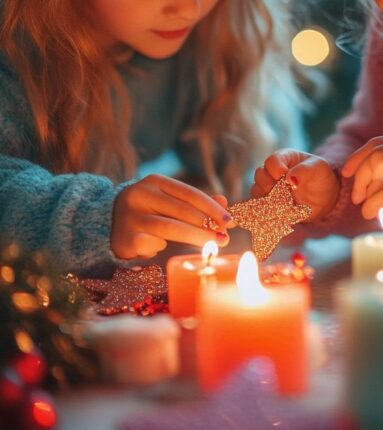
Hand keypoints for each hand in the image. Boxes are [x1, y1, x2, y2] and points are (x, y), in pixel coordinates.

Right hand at [111, 174, 233, 259]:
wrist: (106, 224)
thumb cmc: (145, 212)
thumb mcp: (167, 201)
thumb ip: (193, 202)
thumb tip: (224, 202)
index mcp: (154, 182)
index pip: (190, 193)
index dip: (212, 208)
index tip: (229, 221)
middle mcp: (141, 195)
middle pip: (182, 211)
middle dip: (208, 225)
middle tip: (226, 237)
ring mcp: (132, 216)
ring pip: (172, 228)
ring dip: (196, 237)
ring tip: (213, 245)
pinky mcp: (128, 238)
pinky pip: (156, 244)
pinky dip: (165, 247)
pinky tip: (165, 247)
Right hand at [252, 148, 340, 221]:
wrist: (325, 197)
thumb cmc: (321, 177)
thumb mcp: (319, 168)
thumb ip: (305, 170)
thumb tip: (289, 178)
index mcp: (284, 158)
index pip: (272, 160)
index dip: (275, 169)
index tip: (283, 176)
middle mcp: (273, 172)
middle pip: (260, 175)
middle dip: (268, 184)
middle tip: (284, 192)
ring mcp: (270, 188)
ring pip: (257, 191)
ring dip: (267, 199)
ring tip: (283, 204)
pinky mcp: (270, 203)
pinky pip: (260, 207)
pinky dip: (267, 210)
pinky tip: (280, 212)